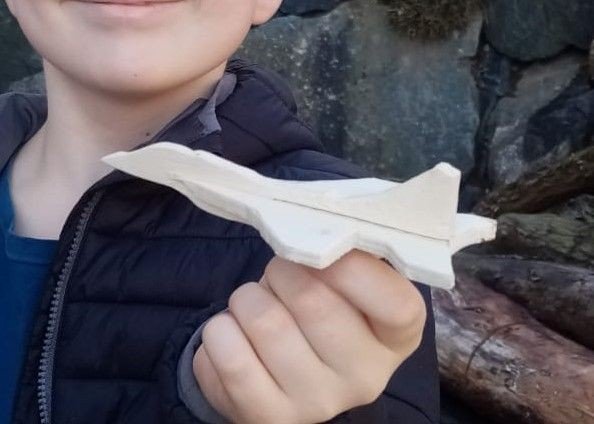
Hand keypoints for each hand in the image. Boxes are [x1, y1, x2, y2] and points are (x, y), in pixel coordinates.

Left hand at [192, 250, 426, 423]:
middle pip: (313, 301)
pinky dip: (221, 328)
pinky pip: (226, 352)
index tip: (321, 251)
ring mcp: (318, 403)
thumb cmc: (320, 309)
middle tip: (279, 275)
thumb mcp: (346, 282)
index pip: (395, 303)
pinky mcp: (268, 417)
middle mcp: (366, 378)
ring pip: (263, 320)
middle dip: (282, 271)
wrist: (284, 370)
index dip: (351, 267)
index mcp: (398, 338)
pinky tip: (236, 335)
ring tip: (258, 307)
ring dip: (247, 299)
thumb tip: (312, 231)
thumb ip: (344, 256)